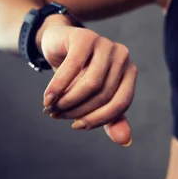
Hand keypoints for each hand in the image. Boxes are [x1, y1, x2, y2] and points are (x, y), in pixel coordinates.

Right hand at [40, 25, 136, 145]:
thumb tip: (126, 141)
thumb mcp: (95, 97)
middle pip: (104, 94)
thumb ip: (110, 118)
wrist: (58, 44)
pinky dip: (58, 87)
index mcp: (130, 72)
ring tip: (51, 108)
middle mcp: (122, 56)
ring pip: (91, 83)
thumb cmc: (79, 74)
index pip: (121, 103)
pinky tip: (47, 98)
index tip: (76, 126)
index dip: (99, 119)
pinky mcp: (85, 37)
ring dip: (68, 101)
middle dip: (78, 110)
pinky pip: (72, 67)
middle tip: (56, 115)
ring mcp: (105, 43)